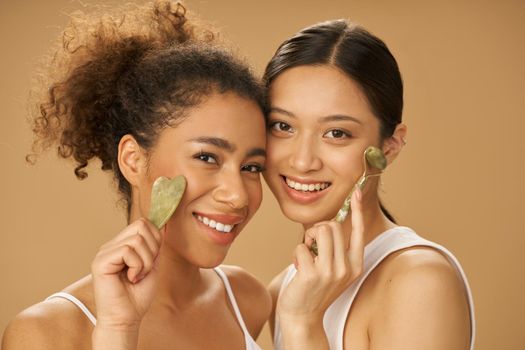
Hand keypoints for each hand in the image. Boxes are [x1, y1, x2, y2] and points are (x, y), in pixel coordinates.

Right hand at [91, 218, 162, 330]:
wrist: (126, 318)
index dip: (156, 240)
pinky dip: (137, 266)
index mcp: (121, 244)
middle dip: (152, 249)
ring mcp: (104, 252)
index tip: (152, 261)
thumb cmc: (138, 295)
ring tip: (137, 276)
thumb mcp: (152, 264)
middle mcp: (111, 245)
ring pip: (137, 240)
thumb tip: (163, 224)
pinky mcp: (100, 262)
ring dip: (145, 262)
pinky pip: (128, 251)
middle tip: (144, 269)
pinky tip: (131, 278)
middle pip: (141, 225)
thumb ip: (154, 245)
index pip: (143, 223)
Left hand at [277, 189, 363, 348]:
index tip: (355, 192)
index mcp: (355, 266)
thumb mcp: (333, 270)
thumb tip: (330, 224)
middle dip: (317, 229)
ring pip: (319, 232)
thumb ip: (336, 250)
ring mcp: (330, 273)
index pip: (359, 232)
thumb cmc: (315, 288)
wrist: (303, 316)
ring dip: (307, 238)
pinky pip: (301, 246)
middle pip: (332, 226)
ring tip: (306, 253)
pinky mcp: (312, 275)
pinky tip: (298, 267)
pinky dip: (296, 252)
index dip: (357, 210)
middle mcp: (347, 269)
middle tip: (311, 244)